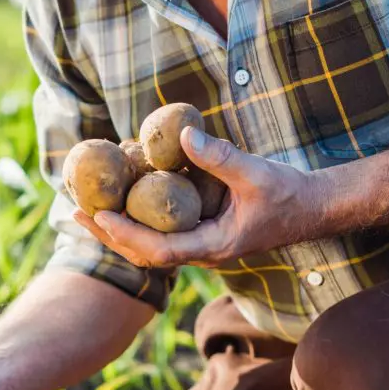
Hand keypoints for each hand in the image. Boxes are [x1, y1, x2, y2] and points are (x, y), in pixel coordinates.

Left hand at [75, 126, 333, 268]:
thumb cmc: (290, 193)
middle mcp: (202, 250)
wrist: (315, 206)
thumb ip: (220, 158)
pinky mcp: (202, 229)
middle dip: (108, 234)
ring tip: (84, 207)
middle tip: (73, 212)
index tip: (100, 216)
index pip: (159, 251)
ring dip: (117, 227)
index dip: (127, 235)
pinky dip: (137, 216)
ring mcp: (200, 242)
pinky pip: (161, 229)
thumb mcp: (256, 173)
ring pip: (149, 244)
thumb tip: (181, 136)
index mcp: (213, 246)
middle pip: (144, 253)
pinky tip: (120, 196)